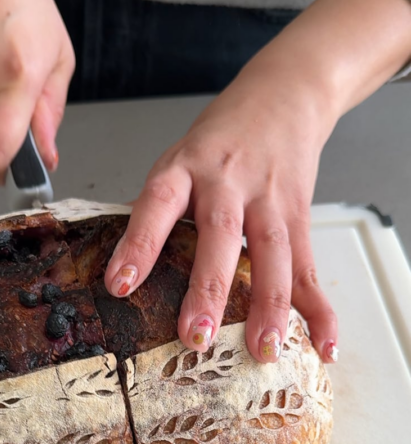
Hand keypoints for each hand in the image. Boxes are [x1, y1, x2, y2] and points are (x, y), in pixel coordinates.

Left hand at [105, 68, 337, 363]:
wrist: (284, 93)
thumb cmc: (221, 138)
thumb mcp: (180, 159)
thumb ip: (160, 209)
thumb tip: (127, 266)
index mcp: (186, 168)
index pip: (157, 205)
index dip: (138, 245)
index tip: (119, 286)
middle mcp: (227, 182)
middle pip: (220, 235)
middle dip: (209, 289)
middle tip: (197, 336)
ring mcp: (268, 199)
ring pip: (272, 253)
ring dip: (270, 306)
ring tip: (264, 349)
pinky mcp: (300, 216)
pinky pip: (309, 266)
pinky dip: (319, 309)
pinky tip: (323, 344)